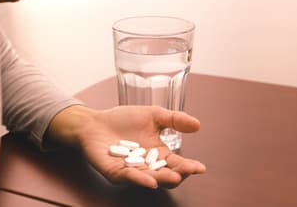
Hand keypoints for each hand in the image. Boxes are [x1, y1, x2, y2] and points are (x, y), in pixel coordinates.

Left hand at [47, 105, 205, 188]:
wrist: (95, 121)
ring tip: (174, 177)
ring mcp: (131, 170)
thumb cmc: (124, 119)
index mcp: (158, 152)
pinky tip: (150, 180)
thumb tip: (198, 124)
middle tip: (188, 171)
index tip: (200, 168)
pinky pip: (128, 177)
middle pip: (165, 175)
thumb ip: (174, 119)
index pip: (176, 163)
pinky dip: (139, 179)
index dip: (188, 166)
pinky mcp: (114, 172)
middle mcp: (147, 164)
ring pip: (149, 178)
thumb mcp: (154, 115)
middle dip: (178, 174)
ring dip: (161, 178)